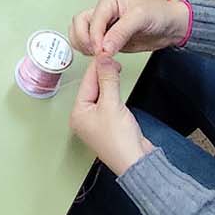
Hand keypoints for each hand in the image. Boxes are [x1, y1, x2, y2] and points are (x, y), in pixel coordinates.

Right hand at [69, 0, 189, 60]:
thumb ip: (121, 32)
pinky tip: (99, 56)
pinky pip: (88, 44)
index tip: (101, 50)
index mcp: (108, 2)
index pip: (91, 19)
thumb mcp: (140, 18)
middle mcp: (103, 13)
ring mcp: (104, 27)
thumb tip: (104, 47)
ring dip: (83, 45)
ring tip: (97, 54)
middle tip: (96, 52)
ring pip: (79, 33)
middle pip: (79, 24)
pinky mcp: (106, 39)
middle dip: (84, 39)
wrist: (170, 27)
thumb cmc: (158, 14)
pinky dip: (87, 51)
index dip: (94, 36)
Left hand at [69, 56, 154, 175]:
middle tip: (113, 59)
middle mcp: (84, 118)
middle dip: (102, 73)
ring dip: (108, 81)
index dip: (97, 66)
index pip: (87, 82)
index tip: (105, 52)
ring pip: (101, 94)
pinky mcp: (109, 124)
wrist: (136, 162)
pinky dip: (113, 92)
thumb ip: (108, 80)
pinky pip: (108, 102)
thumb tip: (104, 61)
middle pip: (92, 87)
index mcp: (78, 113)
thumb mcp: (112, 104)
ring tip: (115, 68)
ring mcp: (96, 122)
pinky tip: (117, 86)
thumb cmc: (120, 141)